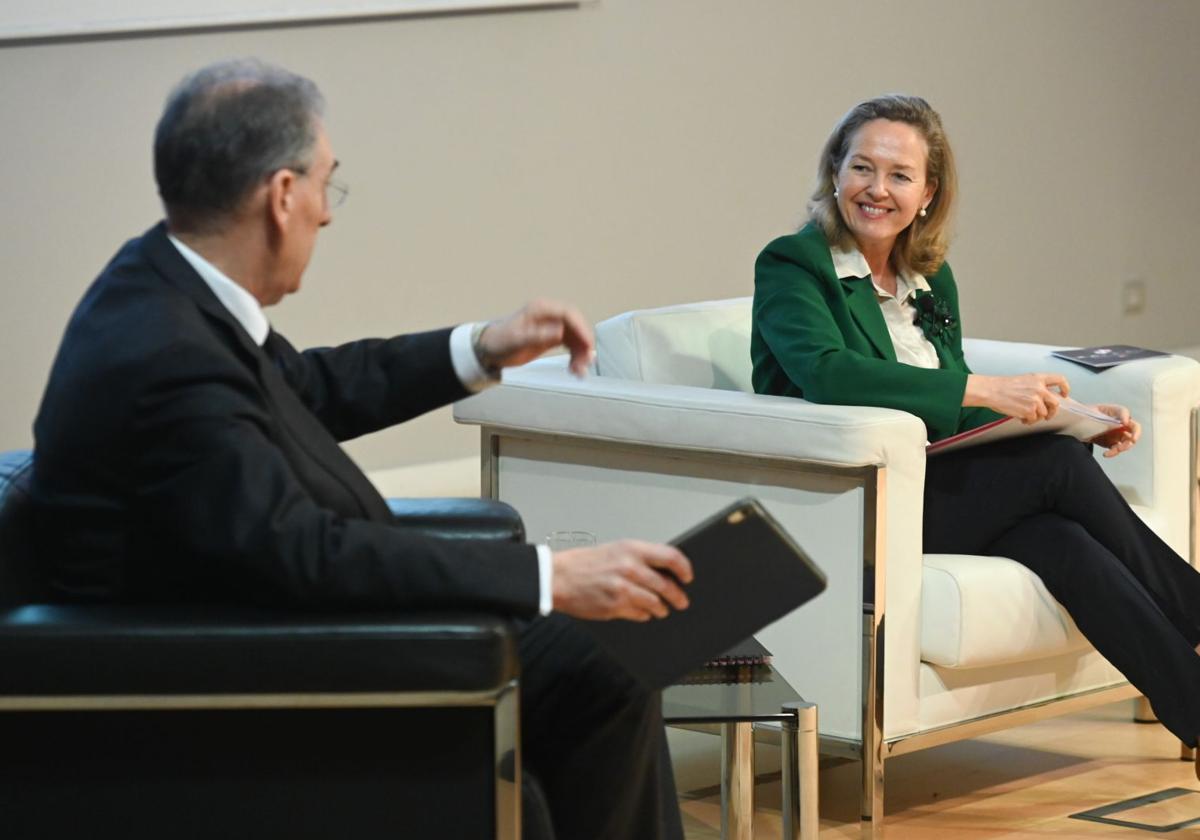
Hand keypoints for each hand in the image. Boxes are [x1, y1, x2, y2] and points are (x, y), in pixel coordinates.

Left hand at [476, 299, 594, 376]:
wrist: (489, 350)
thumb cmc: (499, 341)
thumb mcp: (517, 340)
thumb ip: (538, 336)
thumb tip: (560, 332)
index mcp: (540, 309)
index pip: (568, 314)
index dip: (581, 328)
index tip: (587, 344)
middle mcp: (548, 315)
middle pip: (575, 325)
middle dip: (583, 343)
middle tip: (587, 360)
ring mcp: (551, 326)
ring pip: (575, 337)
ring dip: (580, 353)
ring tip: (579, 370)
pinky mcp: (551, 337)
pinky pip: (570, 345)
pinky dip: (574, 356)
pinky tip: (575, 368)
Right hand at [551, 539, 693, 621]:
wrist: (559, 577)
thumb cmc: (584, 563)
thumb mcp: (616, 549)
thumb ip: (640, 557)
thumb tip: (664, 569)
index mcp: (632, 549)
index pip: (671, 557)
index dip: (684, 569)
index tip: (688, 577)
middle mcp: (630, 568)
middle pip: (666, 585)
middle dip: (677, 596)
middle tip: (681, 601)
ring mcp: (623, 589)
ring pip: (656, 603)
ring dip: (661, 608)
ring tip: (662, 609)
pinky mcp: (615, 607)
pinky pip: (640, 614)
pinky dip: (644, 614)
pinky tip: (642, 612)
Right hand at [964, 372, 1069, 423]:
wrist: (991, 390)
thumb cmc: (1003, 386)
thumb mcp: (1023, 380)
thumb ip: (1037, 386)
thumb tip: (1045, 398)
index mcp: (1038, 378)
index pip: (1059, 379)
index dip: (1065, 387)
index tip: (1064, 394)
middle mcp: (1039, 388)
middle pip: (1056, 403)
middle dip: (1052, 411)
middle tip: (1047, 415)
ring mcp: (1035, 400)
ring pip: (1044, 413)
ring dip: (1036, 417)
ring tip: (1026, 416)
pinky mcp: (1030, 410)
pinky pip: (1034, 419)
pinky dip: (1028, 421)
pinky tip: (1021, 418)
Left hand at [1088, 403, 1140, 456]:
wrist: (1074, 426)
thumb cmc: (1084, 415)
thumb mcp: (1092, 411)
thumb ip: (1103, 414)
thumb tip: (1122, 421)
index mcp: (1114, 412)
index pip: (1124, 412)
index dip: (1126, 417)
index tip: (1123, 422)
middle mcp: (1119, 423)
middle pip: (1134, 429)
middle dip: (1135, 436)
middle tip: (1132, 440)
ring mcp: (1116, 433)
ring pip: (1127, 441)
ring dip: (1123, 447)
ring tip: (1114, 450)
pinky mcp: (1111, 443)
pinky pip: (1117, 449)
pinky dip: (1113, 453)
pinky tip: (1106, 454)